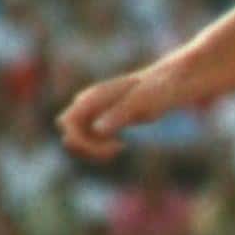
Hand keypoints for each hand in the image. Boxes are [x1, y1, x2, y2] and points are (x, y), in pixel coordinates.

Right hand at [57, 69, 180, 160]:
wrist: (167, 83)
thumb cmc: (155, 90)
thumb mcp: (140, 102)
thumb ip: (118, 115)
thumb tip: (97, 129)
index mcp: (92, 97)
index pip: (67, 123)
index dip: (81, 141)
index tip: (112, 148)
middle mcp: (87, 104)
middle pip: (69, 133)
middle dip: (86, 148)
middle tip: (114, 149)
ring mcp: (93, 112)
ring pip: (77, 139)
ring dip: (92, 151)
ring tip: (118, 148)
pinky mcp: (103, 120)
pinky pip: (89, 140)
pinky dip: (99, 149)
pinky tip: (120, 147)